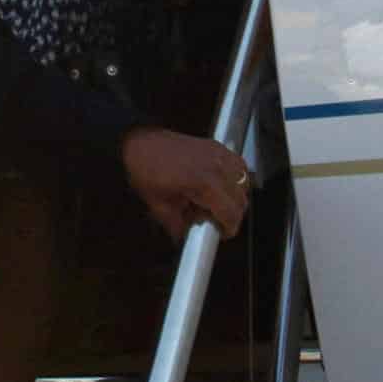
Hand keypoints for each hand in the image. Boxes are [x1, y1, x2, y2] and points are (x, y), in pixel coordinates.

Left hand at [120, 127, 248, 240]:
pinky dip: (236, 177)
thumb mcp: (159, 206)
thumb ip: (178, 227)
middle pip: (241, 200)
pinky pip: (239, 165)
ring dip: (235, 196)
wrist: (138, 141)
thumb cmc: (145, 171)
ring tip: (216, 201)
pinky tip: (220, 184)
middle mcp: (217, 167)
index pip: (231, 213)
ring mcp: (219, 153)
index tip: (220, 233)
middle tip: (213, 219)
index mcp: (204, 183)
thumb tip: (188, 239)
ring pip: (244, 182)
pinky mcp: (217, 145)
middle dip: (231, 215)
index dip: (229, 229)